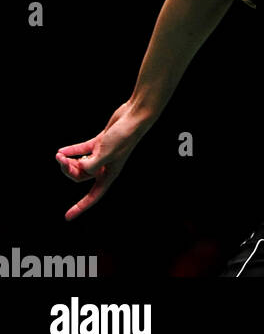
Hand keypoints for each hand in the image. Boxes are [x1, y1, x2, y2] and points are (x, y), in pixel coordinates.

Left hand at [55, 100, 147, 221]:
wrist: (133, 117)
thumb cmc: (124, 137)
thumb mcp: (106, 154)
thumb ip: (91, 165)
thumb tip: (79, 168)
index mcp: (109, 174)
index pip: (92, 196)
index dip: (80, 207)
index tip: (67, 216)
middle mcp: (105, 166)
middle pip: (82, 176)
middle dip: (69, 171)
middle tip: (61, 161)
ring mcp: (102, 154)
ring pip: (81, 163)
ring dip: (68, 160)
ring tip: (59, 155)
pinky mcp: (100, 142)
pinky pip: (82, 150)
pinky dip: (72, 151)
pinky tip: (62, 150)